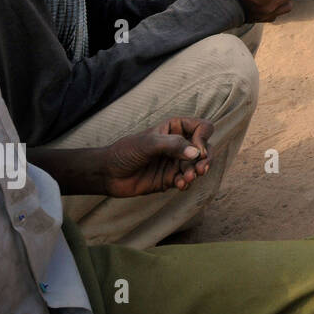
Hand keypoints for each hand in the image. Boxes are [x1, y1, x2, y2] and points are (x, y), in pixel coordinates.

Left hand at [98, 118, 214, 197]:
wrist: (108, 174)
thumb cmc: (125, 152)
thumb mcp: (149, 143)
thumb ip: (173, 145)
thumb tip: (196, 153)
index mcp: (176, 128)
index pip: (202, 128)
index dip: (203, 138)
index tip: (196, 151)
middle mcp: (179, 144)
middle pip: (205, 148)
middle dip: (205, 159)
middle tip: (200, 169)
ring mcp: (176, 161)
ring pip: (198, 165)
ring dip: (196, 172)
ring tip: (187, 178)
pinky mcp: (171, 178)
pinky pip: (187, 179)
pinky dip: (187, 182)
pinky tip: (180, 185)